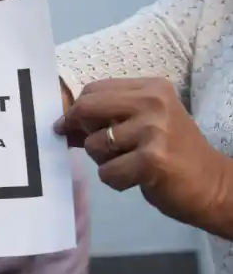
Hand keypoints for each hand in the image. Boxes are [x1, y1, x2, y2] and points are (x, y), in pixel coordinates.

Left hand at [54, 78, 232, 232]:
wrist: (213, 185)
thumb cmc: (172, 154)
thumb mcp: (142, 126)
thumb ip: (105, 119)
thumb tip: (61, 124)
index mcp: (151, 88)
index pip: (93, 89)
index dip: (76, 111)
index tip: (69, 127)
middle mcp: (153, 102)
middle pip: (86, 107)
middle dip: (82, 132)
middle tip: (100, 148)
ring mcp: (153, 129)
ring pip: (93, 144)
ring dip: (104, 161)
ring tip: (130, 163)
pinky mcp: (151, 159)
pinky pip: (106, 172)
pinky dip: (115, 181)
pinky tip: (137, 179)